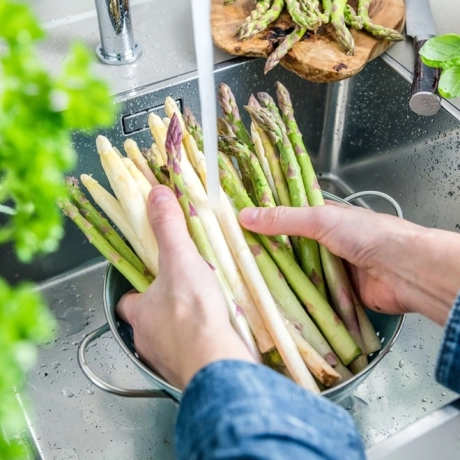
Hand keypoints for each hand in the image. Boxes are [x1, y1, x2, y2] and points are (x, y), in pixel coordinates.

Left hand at [117, 185, 253, 389]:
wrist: (216, 363)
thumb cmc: (192, 314)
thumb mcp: (179, 259)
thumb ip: (168, 227)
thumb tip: (156, 195)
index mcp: (140, 313)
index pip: (128, 301)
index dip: (138, 291)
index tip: (151, 282)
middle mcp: (148, 340)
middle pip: (150, 322)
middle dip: (165, 310)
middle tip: (187, 296)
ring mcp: (169, 360)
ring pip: (171, 342)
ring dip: (185, 330)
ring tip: (207, 315)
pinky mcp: (191, 373)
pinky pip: (193, 357)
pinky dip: (202, 346)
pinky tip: (219, 336)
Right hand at [239, 203, 459, 325]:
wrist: (405, 271)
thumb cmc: (369, 235)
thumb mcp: (321, 219)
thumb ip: (284, 219)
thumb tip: (246, 216)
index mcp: (323, 219)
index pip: (287, 218)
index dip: (265, 221)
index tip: (238, 226)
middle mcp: (324, 243)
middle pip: (289, 248)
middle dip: (267, 253)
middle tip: (237, 257)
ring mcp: (329, 269)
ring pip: (296, 273)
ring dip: (280, 277)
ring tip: (247, 279)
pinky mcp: (334, 295)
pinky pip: (309, 295)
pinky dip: (295, 298)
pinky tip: (273, 299)